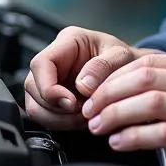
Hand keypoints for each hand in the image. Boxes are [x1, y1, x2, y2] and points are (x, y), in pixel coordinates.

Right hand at [24, 26, 154, 129]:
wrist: (131, 72)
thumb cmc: (124, 59)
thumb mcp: (121, 56)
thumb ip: (103, 66)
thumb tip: (83, 85)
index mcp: (68, 41)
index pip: (41, 64)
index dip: (49, 88)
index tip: (70, 103)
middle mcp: (54, 59)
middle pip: (33, 87)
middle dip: (55, 107)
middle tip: (82, 112)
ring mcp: (51, 79)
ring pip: (35, 105)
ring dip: (58, 118)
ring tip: (84, 117)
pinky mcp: (53, 98)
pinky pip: (45, 115)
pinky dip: (61, 123)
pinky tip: (80, 120)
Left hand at [80, 53, 165, 165]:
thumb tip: (128, 86)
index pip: (148, 62)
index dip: (114, 76)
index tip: (93, 92)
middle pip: (145, 79)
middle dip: (109, 94)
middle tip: (88, 111)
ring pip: (151, 103)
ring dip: (116, 114)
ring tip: (97, 126)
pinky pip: (164, 133)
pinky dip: (135, 136)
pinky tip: (119, 142)